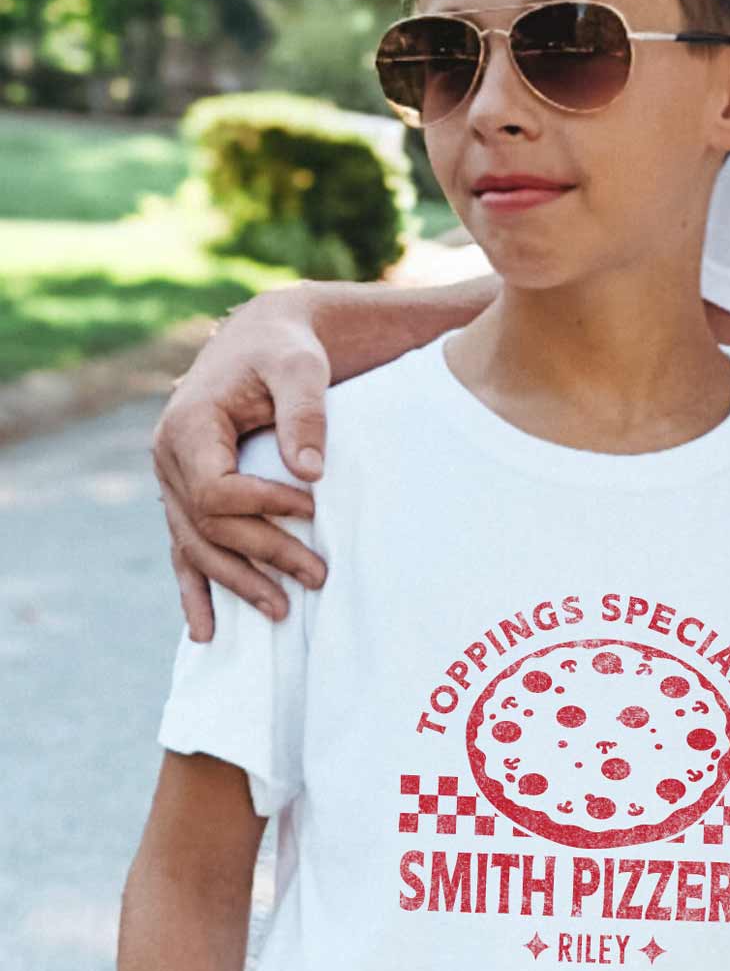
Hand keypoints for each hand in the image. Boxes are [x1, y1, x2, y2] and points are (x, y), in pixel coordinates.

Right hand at [151, 288, 330, 639]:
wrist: (264, 340)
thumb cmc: (285, 350)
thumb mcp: (300, 367)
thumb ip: (306, 411)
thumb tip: (311, 472)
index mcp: (188, 426)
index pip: (216, 491)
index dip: (263, 508)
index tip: (312, 510)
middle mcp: (169, 458)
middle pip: (209, 526)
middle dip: (263, 555)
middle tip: (319, 576)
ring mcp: (172, 481)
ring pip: (196, 546)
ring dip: (236, 583)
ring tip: (283, 613)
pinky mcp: (187, 494)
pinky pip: (184, 549)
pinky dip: (195, 589)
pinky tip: (206, 631)